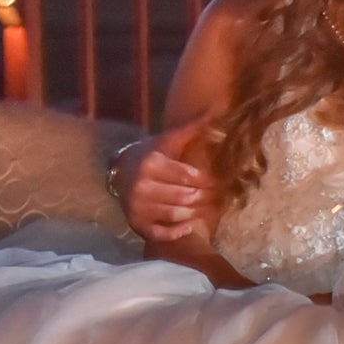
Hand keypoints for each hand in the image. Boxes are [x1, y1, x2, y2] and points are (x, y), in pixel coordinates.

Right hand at [117, 125, 218, 248]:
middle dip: (206, 197)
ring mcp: (138, 208)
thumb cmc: (151, 154)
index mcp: (152, 164)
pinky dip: (177, 232)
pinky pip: (161, 234)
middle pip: (185, 197)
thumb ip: (193, 128)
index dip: (209, 180)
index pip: (189, 176)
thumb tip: (217, 109)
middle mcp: (142, 187)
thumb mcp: (169, 140)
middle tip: (221, 197)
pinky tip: (189, 226)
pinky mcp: (136, 225)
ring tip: (209, 208)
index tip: (222, 181)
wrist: (120, 171)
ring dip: (196, 213)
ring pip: (177, 215)